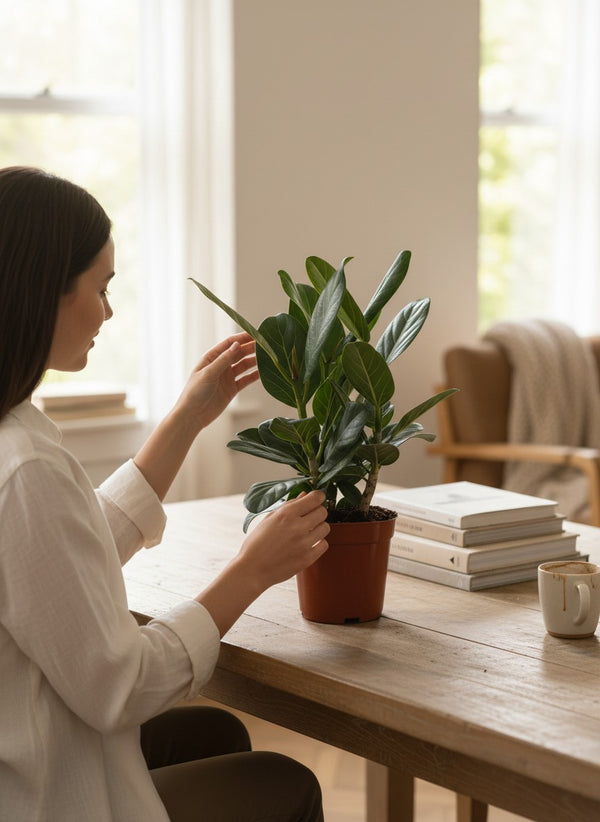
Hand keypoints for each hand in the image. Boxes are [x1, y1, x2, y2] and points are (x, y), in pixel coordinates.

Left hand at [175, 332, 258, 432]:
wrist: (192, 416)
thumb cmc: (194, 392)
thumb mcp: (209, 373)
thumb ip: (224, 360)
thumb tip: (237, 344)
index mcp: (211, 358)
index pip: (229, 343)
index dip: (242, 337)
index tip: (256, 334)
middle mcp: (220, 365)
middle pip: (239, 353)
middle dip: (252, 348)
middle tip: (266, 344)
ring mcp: (227, 377)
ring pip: (244, 365)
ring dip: (255, 361)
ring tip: (268, 356)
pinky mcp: (232, 389)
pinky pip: (246, 380)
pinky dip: (255, 375)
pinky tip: (264, 372)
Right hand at [196, 491, 329, 636]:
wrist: (252, 570)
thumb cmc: (257, 543)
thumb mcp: (269, 518)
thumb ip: (289, 505)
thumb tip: (305, 494)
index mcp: (286, 514)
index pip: (316, 498)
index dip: (317, 497)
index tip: (315, 499)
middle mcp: (297, 527)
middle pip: (323, 512)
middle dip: (317, 511)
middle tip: (309, 516)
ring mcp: (304, 543)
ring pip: (325, 527)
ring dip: (318, 527)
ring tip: (307, 531)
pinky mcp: (308, 558)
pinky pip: (324, 544)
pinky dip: (318, 543)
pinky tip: (308, 543)